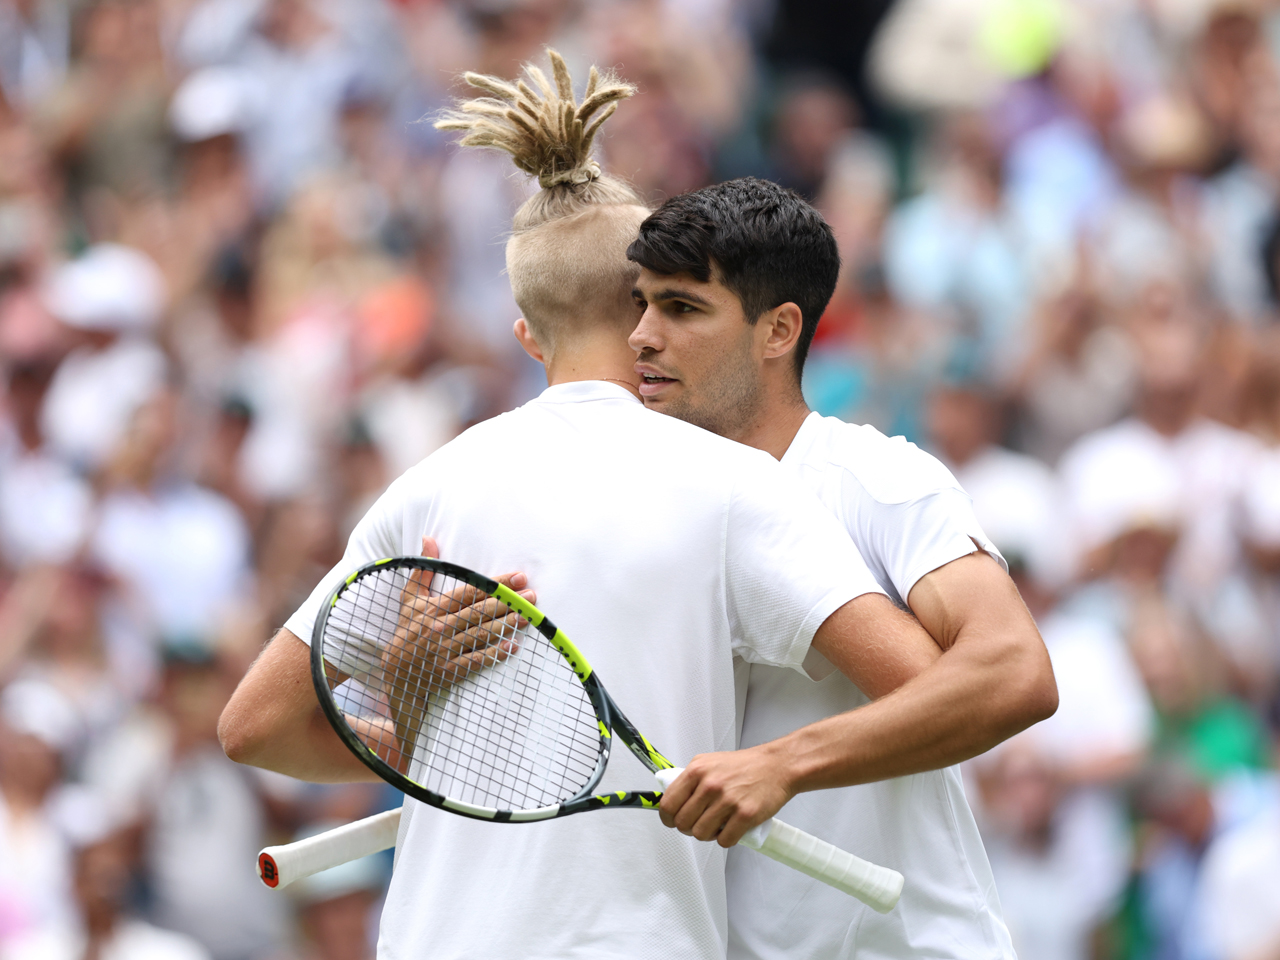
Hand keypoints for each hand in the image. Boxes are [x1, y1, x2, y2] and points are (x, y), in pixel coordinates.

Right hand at [380, 538, 534, 756]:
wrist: (395, 670)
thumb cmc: (407, 629)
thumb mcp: (410, 597)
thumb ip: (423, 569)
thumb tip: (428, 538)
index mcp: (435, 607)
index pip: (470, 591)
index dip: (496, 583)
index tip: (518, 576)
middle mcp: (442, 626)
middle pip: (479, 612)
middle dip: (508, 602)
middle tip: (532, 595)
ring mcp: (446, 649)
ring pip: (480, 634)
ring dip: (506, 625)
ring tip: (528, 616)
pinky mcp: (450, 669)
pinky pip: (474, 660)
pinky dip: (493, 654)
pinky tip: (512, 647)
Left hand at [657, 744, 795, 847]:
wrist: (777, 766)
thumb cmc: (744, 765)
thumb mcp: (709, 762)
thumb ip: (690, 780)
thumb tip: (673, 800)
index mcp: (697, 771)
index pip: (668, 804)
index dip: (668, 818)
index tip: (672, 821)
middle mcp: (710, 785)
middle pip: (683, 823)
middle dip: (688, 828)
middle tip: (699, 823)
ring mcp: (728, 801)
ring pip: (701, 834)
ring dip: (707, 835)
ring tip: (716, 826)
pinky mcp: (745, 815)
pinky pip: (724, 841)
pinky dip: (725, 839)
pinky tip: (730, 829)